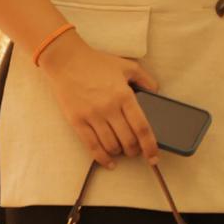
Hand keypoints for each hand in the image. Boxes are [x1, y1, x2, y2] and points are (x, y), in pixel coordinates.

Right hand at [39, 36, 159, 165]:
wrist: (66, 61)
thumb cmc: (97, 63)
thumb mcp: (126, 66)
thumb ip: (145, 79)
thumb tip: (156, 93)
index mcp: (124, 95)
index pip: (142, 128)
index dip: (150, 146)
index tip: (154, 157)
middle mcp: (109, 108)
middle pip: (128, 140)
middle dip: (135, 150)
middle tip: (136, 150)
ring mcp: (92, 116)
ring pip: (111, 145)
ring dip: (119, 152)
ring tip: (122, 150)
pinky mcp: (77, 121)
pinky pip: (92, 146)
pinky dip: (102, 158)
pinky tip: (109, 162)